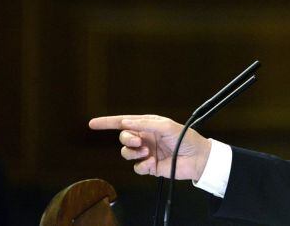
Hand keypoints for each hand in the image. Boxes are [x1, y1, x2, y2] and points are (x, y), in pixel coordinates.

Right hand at [89, 114, 210, 180]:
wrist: (197, 159)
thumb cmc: (186, 138)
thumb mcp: (166, 126)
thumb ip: (145, 123)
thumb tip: (125, 123)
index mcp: (149, 125)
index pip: (125, 122)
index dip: (108, 122)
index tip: (92, 123)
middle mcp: (146, 138)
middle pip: (123, 138)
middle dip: (127, 139)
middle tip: (138, 141)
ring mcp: (147, 153)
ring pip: (126, 153)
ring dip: (133, 153)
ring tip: (147, 152)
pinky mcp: (150, 167)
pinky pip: (136, 167)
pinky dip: (142, 165)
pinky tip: (153, 163)